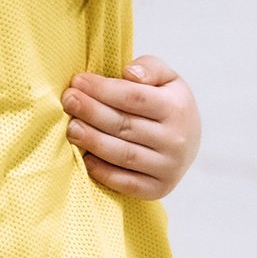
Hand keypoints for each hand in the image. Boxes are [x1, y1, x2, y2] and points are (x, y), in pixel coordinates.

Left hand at [64, 55, 201, 200]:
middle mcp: (175, 140)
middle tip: (68, 101)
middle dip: (91, 112)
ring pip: (123, 154)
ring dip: (93, 141)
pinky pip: (125, 182)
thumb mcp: (167, 79)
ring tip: (71, 129)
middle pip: (125, 125)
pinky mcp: (158, 190)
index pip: (134, 98)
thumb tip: (130, 73)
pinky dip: (103, 172)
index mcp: (177, 108)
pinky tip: (85, 158)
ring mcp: (168, 168)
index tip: (78, 81)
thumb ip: (150, 68)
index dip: (103, 89)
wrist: (188, 143)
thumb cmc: (168, 105)